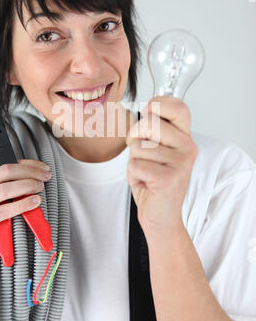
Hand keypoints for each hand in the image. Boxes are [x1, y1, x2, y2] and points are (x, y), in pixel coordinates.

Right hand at [0, 159, 50, 263]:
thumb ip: (6, 186)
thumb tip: (35, 176)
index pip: (5, 165)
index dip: (27, 165)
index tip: (43, 168)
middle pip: (5, 172)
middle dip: (29, 173)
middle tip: (44, 178)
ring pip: (4, 189)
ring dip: (27, 186)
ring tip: (40, 188)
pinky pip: (2, 211)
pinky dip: (21, 205)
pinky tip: (33, 203)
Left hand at [126, 96, 197, 232]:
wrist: (160, 217)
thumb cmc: (153, 181)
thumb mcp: (154, 150)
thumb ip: (152, 130)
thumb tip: (147, 110)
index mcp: (184, 138)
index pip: (178, 106)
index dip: (158, 104)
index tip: (149, 113)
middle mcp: (187, 147)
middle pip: (148, 122)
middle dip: (135, 137)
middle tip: (142, 155)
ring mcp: (181, 163)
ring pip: (138, 146)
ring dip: (134, 160)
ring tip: (146, 172)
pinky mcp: (170, 179)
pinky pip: (135, 164)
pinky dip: (134, 175)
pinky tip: (146, 183)